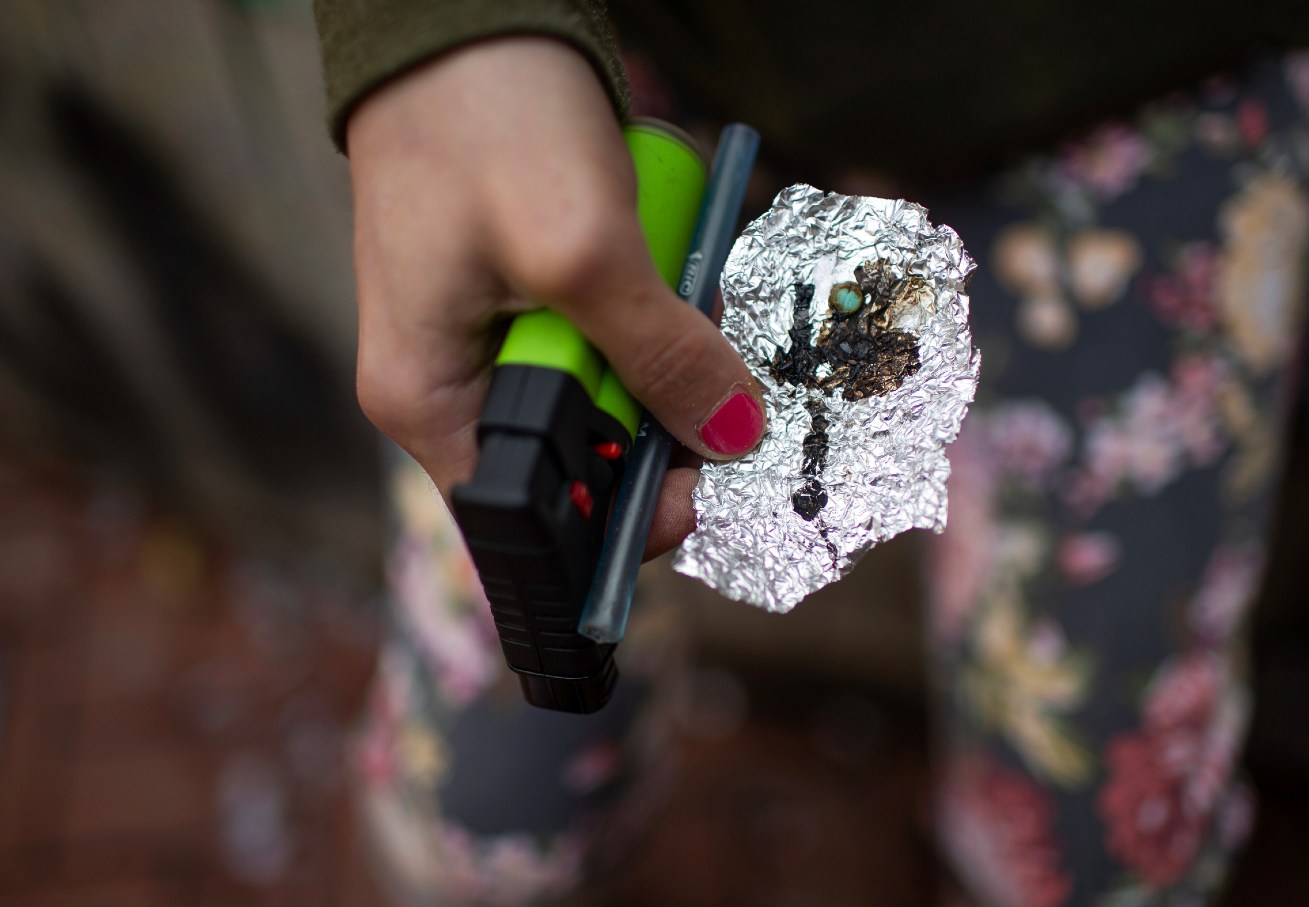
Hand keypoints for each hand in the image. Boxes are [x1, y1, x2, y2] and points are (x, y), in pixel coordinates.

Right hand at [346, 38, 764, 555]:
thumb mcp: (582, 252)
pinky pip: (597, 340)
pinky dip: (642, 320)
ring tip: (680, 298)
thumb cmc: (485, 123)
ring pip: (597, 398)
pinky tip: (661, 273)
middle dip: (650, 422)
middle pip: (575, 460)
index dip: (621, 517)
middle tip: (706, 368)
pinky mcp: (518, 297)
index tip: (700, 487)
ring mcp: (483, 340)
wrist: (462, 15)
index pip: (534, 517)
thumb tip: (732, 434)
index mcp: (429, 403)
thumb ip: (659, 356)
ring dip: (655, 363)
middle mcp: (448, 388)